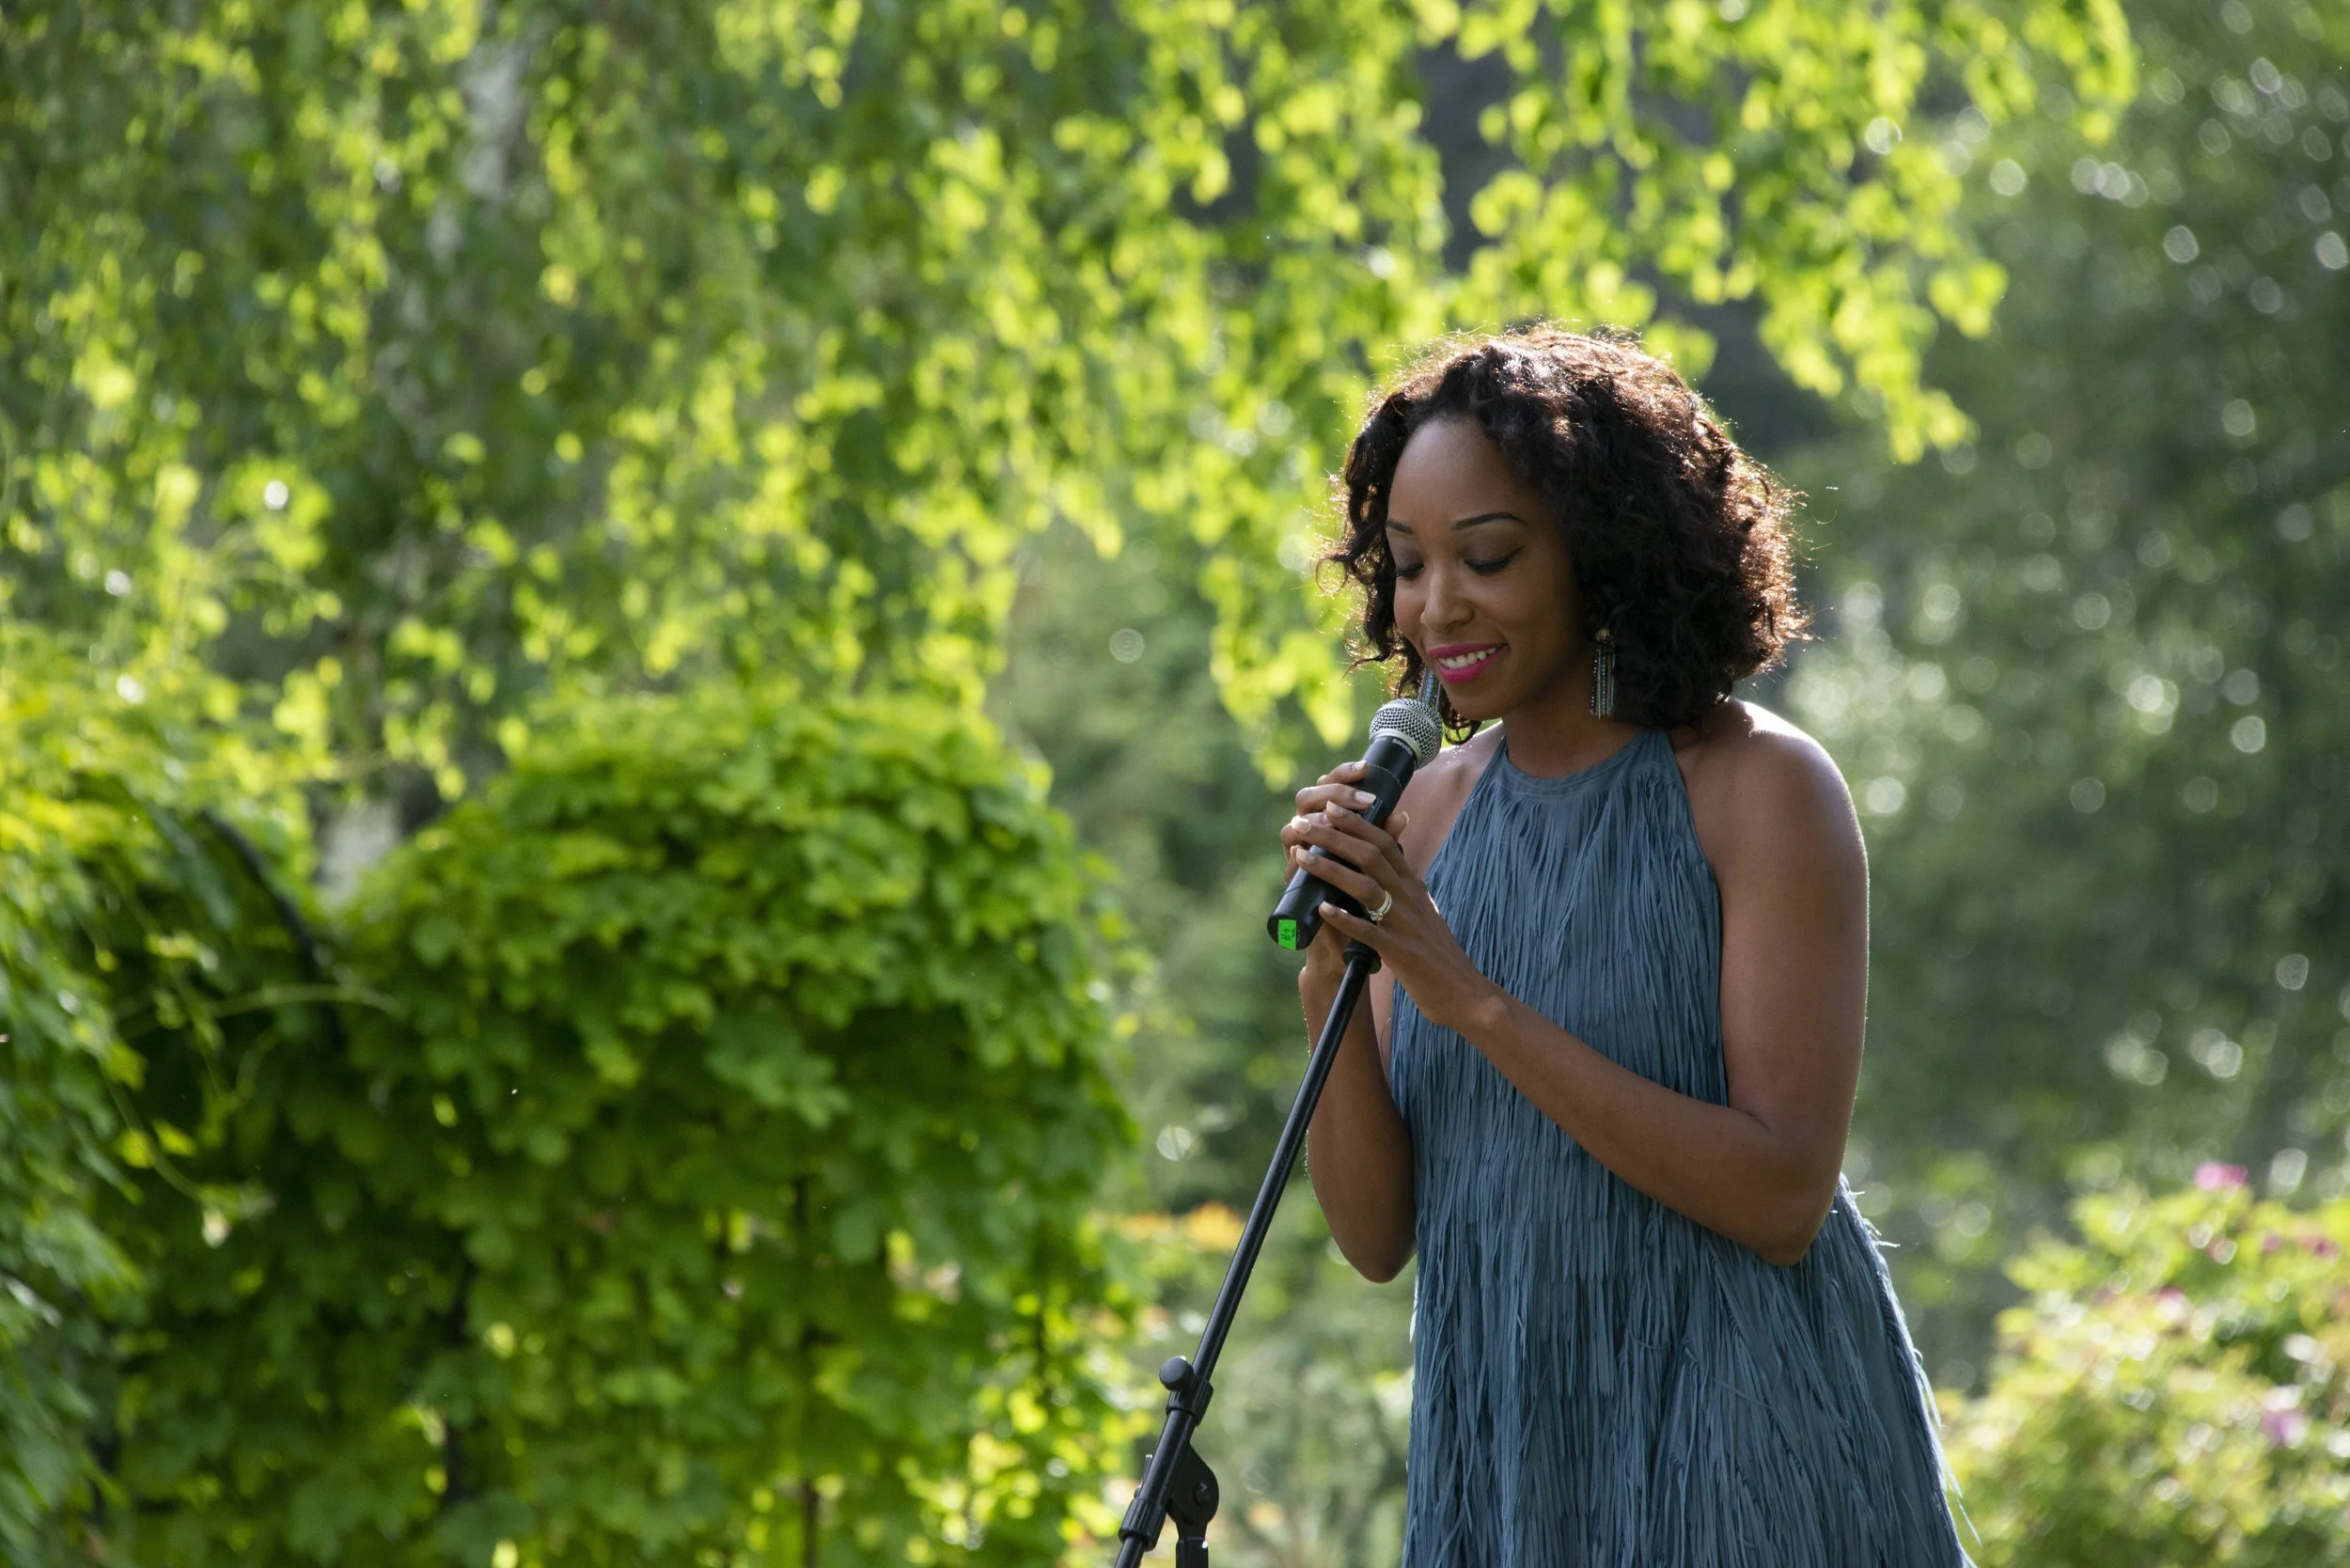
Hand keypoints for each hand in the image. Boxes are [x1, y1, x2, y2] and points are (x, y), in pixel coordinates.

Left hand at [1283, 784, 1494, 1031]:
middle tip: (1303, 823)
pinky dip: (1345, 918)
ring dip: (1330, 869)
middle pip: (1371, 855)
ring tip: (1300, 857)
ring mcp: (1404, 924)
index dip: (1356, 823)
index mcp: (1413, 887)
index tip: (1330, 807)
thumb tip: (1390, 861)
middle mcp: (1409, 898)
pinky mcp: (1399, 952)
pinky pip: (1369, 931)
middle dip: (1334, 836)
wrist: (1465, 992)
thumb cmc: (1438, 953)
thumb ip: (1405, 885)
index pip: (1385, 842)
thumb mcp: (1423, 909)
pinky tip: (1323, 909)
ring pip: (1365, 887)